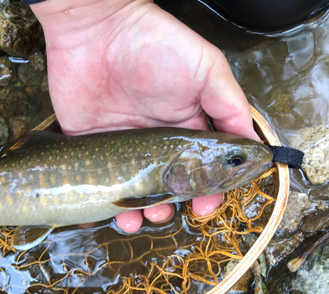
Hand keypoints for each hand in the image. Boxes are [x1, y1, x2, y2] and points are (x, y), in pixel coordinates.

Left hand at [30, 0, 259, 231]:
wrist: (96, 29)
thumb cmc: (155, 44)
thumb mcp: (206, 70)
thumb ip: (230, 107)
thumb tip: (252, 147)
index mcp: (183, 126)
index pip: (199, 167)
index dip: (206, 190)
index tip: (206, 205)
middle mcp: (153, 140)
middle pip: (165, 185)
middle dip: (169, 206)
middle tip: (165, 213)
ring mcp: (121, 144)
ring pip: (132, 189)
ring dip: (137, 210)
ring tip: (136, 217)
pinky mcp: (89, 144)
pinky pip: (97, 179)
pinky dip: (103, 201)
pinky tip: (109, 212)